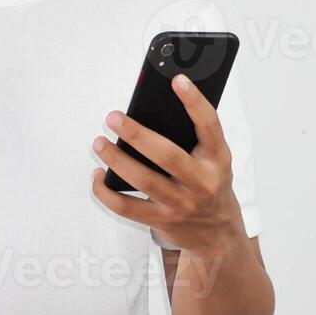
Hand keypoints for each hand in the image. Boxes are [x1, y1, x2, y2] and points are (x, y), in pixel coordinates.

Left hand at [90, 73, 247, 257]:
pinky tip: (98, 175)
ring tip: (99, 142)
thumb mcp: (213, 160)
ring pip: (144, 181)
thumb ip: (192, 137)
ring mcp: (181, 204)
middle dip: (137, 134)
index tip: (177, 79)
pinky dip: (106, 191)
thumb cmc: (209, 184)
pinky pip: (127, 208)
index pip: (209, 126)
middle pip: (167, 156)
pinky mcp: (162, 220)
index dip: (195, 102)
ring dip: (116, 160)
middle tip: (113, 117)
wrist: (217, 235)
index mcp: (217, 159)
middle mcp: (202, 182)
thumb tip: (152, 108)